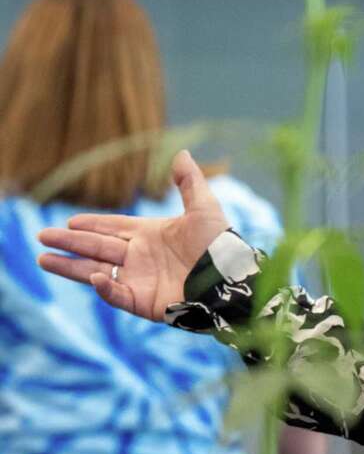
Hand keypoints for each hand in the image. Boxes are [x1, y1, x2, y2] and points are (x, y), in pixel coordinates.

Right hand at [37, 150, 229, 320]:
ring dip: (70, 265)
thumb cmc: (219, 243)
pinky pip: (116, 293)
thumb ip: (189, 182)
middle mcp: (139, 256)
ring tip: (44, 258)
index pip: (113, 228)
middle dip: (70, 241)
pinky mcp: (143, 301)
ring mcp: (139, 279)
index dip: (91, 224)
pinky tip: (93, 275)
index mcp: (150, 235)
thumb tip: (180, 152)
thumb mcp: (204, 207)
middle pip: (97, 247)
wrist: (230, 278)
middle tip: (42, 236)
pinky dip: (104, 286)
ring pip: (96, 270)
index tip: (69, 221)